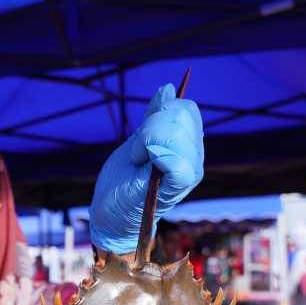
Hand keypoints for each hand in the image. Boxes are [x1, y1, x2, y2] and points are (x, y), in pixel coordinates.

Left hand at [88, 83, 203, 253]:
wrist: (110, 215)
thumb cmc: (121, 183)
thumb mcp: (137, 142)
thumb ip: (154, 118)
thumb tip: (169, 89)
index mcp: (187, 146)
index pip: (185, 109)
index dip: (159, 115)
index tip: (140, 140)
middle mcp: (195, 157)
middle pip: (181, 114)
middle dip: (149, 127)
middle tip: (137, 154)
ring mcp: (191, 170)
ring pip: (175, 130)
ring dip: (146, 141)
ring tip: (138, 161)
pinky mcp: (182, 183)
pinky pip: (176, 152)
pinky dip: (152, 152)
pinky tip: (141, 165)